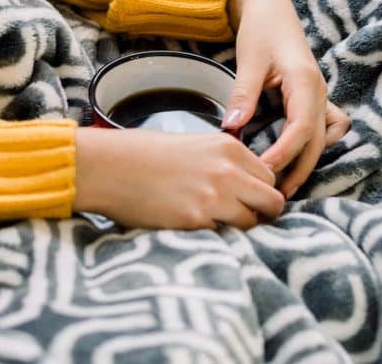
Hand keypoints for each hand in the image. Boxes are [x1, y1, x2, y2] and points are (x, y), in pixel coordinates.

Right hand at [73, 127, 284, 229]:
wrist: (109, 165)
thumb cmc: (143, 154)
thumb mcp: (194, 144)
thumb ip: (224, 162)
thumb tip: (244, 184)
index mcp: (229, 148)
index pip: (270, 177)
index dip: (261, 192)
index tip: (250, 201)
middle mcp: (228, 171)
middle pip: (272, 202)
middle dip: (263, 214)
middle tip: (245, 220)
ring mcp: (214, 197)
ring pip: (252, 223)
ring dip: (239, 228)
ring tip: (216, 225)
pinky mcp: (196, 220)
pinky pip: (222, 236)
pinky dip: (214, 236)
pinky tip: (195, 228)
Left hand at [225, 0, 349, 198]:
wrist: (272, 9)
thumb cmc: (261, 30)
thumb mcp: (248, 61)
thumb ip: (243, 96)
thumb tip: (232, 129)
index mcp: (305, 82)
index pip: (300, 130)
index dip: (281, 156)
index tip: (259, 172)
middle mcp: (320, 92)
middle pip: (316, 143)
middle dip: (296, 170)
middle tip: (270, 194)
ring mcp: (321, 96)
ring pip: (323, 140)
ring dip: (306, 163)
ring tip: (281, 184)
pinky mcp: (315, 99)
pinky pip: (326, 129)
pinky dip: (314, 147)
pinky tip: (293, 159)